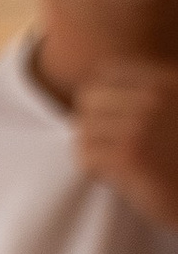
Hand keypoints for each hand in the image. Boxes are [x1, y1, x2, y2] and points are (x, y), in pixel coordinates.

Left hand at [74, 62, 177, 229]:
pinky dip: (96, 172)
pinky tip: (118, 179)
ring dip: (95, 152)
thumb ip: (149, 100)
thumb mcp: (173, 115)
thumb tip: (89, 95)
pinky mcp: (131, 154)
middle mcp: (156, 96)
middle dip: (93, 128)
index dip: (98, 102)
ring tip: (118, 167)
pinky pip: (87, 156)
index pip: (105, 73)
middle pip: (88, 100)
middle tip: (111, 151)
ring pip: (84, 130)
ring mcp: (143, 123)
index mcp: (168, 82)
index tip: (109, 126)